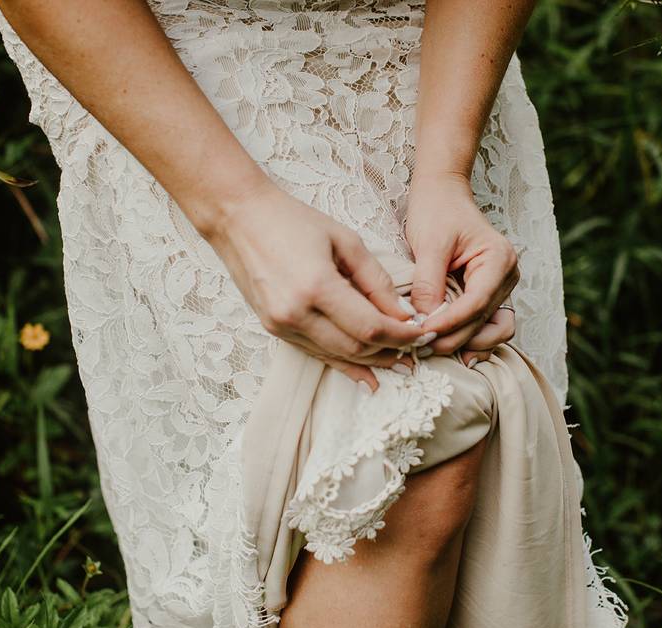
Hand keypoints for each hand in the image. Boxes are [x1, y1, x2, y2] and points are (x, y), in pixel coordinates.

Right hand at [207, 180, 426, 388]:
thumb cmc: (293, 221)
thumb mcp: (345, 241)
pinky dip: (344, 363)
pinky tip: (366, 374)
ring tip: (399, 363)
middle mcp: (295, 314)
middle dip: (391, 351)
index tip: (422, 334)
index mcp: (316, 287)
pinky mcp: (273, 329)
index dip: (401, 335)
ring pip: (337, 356)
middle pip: (355, 348)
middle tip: (417, 349)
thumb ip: (377, 281)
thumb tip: (403, 314)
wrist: (238, 218)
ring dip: (370, 363)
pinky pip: (316, 353)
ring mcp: (280, 325)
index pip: (370, 327)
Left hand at [405, 173, 518, 361]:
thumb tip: (424, 321)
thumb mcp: (430, 244)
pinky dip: (469, 339)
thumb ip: (429, 283)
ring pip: (491, 330)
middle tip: (420, 347)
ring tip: (432, 350)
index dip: (450, 322)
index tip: (422, 332)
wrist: (443, 195)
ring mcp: (501, 288)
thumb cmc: (437, 211)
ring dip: (465, 344)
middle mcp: (507, 276)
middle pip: (485, 321)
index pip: (476, 302)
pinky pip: (485, 325)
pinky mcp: (488, 295)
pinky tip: (446, 347)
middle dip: (454, 338)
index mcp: (499, 259)